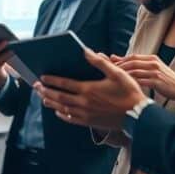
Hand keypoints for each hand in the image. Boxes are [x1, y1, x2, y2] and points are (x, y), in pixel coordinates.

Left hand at [32, 47, 146, 130]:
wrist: (138, 116)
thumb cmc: (129, 92)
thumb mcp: (117, 73)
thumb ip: (100, 62)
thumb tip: (86, 51)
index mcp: (88, 89)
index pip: (64, 84)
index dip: (52, 80)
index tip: (41, 77)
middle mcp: (84, 103)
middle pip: (59, 97)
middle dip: (46, 91)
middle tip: (36, 87)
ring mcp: (86, 114)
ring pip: (63, 109)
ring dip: (51, 102)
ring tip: (42, 97)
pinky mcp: (90, 123)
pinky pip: (71, 119)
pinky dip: (62, 115)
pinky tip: (58, 111)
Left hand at [114, 54, 174, 105]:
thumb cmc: (164, 80)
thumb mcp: (152, 69)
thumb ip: (138, 65)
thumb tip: (118, 58)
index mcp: (152, 58)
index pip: (132, 57)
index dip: (120, 60)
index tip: (109, 64)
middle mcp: (153, 63)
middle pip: (132, 62)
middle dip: (119, 66)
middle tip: (108, 71)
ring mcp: (156, 72)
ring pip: (135, 71)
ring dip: (123, 75)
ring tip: (113, 80)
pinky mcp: (157, 81)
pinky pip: (141, 81)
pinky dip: (132, 83)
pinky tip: (124, 87)